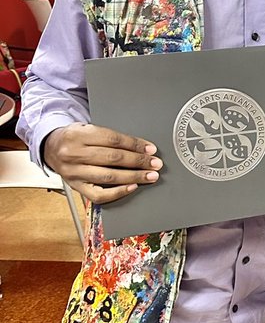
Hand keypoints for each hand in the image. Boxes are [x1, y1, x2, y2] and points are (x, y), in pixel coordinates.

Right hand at [43, 122, 162, 202]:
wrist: (50, 147)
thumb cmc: (75, 137)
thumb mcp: (87, 128)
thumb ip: (109, 137)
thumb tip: (140, 147)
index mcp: (78, 134)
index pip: (113, 139)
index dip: (135, 145)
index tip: (150, 149)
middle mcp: (74, 153)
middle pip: (113, 158)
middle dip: (138, 161)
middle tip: (155, 164)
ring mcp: (73, 172)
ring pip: (108, 176)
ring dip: (133, 177)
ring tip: (149, 176)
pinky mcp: (75, 186)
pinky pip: (98, 194)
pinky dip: (117, 192)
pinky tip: (132, 187)